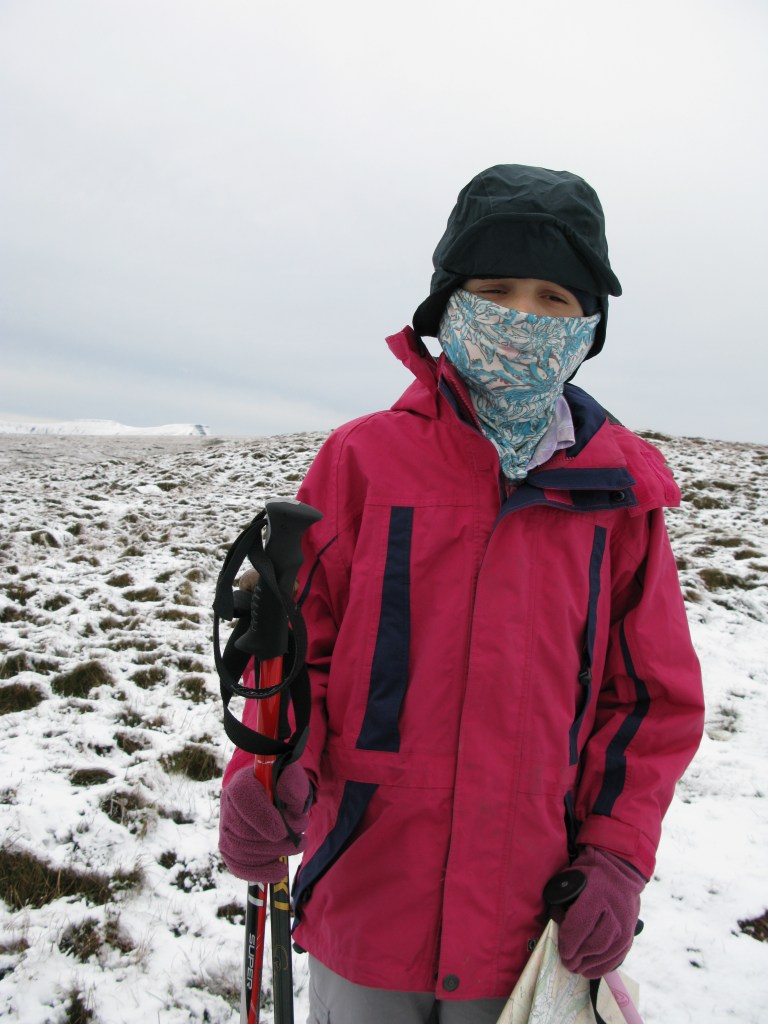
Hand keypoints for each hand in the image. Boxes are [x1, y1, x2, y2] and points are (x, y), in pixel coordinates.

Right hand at [219, 761, 310, 881]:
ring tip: (298, 845)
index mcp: (241, 783)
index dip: (264, 818)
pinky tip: (280, 870)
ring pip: (243, 852)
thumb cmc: (281, 785)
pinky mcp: (228, 848)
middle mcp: (227, 805)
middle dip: (279, 841)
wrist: (271, 794)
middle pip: (245, 833)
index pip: (243, 799)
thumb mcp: (291, 777)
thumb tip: (294, 802)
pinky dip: (260, 873)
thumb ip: (293, 783)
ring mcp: (225, 828)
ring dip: (275, 854)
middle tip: (302, 837)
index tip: (285, 829)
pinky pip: (238, 867)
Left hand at [556, 847, 645, 978]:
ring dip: (590, 964)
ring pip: (607, 951)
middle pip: (595, 942)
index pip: (581, 923)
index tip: (562, 950)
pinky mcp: (631, 933)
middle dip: (578, 956)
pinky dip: (604, 966)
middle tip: (566, 962)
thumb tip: (555, 919)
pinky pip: (618, 955)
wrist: (622, 871)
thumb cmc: (591, 873)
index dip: (569, 940)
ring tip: (576, 968)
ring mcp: (626, 923)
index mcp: (598, 892)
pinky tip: (591, 970)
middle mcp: (615, 910)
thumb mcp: (572, 876)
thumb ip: (562, 896)